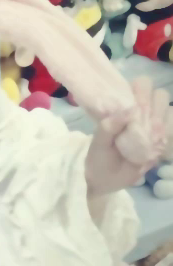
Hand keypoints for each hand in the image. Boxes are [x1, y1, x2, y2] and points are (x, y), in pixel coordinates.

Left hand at [85, 77, 169, 196]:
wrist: (105, 180)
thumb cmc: (99, 156)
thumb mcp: (99, 141)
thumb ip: (110, 124)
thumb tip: (131, 109)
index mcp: (124, 106)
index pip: (142, 84)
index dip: (143, 91)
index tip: (136, 108)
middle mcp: (142, 112)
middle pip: (161, 95)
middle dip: (154, 108)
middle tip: (143, 125)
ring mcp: (153, 126)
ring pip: (169, 110)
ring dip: (162, 121)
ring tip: (150, 136)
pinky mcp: (161, 141)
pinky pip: (172, 129)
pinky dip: (169, 134)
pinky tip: (157, 144)